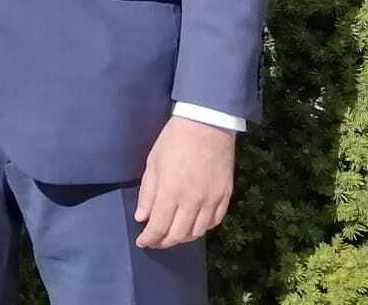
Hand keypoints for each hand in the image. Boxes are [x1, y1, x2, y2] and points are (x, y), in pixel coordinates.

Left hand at [134, 116, 234, 248]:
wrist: (207, 126)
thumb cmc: (173, 141)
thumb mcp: (153, 163)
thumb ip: (147, 193)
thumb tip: (142, 218)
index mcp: (170, 193)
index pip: (159, 227)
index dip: (149, 238)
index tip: (142, 242)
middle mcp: (192, 202)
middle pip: (178, 234)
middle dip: (164, 242)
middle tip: (155, 242)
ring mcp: (211, 201)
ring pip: (198, 232)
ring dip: (183, 237)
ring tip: (172, 235)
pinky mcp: (225, 197)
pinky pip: (214, 222)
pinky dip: (202, 228)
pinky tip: (194, 225)